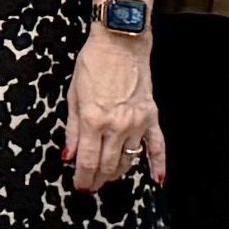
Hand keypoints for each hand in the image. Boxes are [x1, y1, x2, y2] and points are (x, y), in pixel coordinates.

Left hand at [66, 28, 166, 191]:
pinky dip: (158, 164)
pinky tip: (157, 179)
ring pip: (129, 159)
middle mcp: (116, 125)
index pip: (88, 161)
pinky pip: (158, 145)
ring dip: (118, 172)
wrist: (121, 42)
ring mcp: (137, 122)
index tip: (80, 186)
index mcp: (93, 120)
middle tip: (92, 185)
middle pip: (108, 165)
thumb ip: (72, 130)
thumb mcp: (74, 96)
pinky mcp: (151, 116)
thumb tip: (69, 156)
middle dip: (98, 180)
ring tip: (109, 177)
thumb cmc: (94, 64)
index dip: (83, 178)